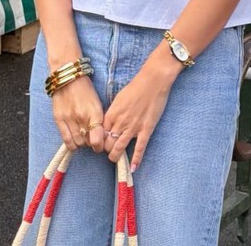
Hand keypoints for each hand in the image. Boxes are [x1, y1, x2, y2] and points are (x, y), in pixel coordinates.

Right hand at [51, 76, 106, 152]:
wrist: (68, 77)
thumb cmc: (85, 89)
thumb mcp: (97, 103)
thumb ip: (99, 120)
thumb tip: (100, 137)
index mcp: (94, 112)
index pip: (98, 139)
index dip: (99, 146)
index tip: (99, 145)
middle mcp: (82, 117)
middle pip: (88, 143)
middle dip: (91, 143)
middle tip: (90, 138)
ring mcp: (69, 118)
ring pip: (77, 143)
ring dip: (81, 143)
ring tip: (82, 137)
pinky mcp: (58, 119)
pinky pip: (66, 139)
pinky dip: (71, 144)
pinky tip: (74, 141)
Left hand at [103, 51, 179, 171]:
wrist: (153, 82)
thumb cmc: (136, 87)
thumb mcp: (118, 98)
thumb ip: (113, 112)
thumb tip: (108, 123)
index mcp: (112, 114)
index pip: (100, 133)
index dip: (98, 140)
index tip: (98, 143)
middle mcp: (120, 122)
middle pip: (108, 143)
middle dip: (106, 150)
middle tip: (107, 151)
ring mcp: (133, 127)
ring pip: (120, 147)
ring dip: (115, 156)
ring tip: (114, 159)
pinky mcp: (146, 129)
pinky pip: (139, 148)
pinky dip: (136, 159)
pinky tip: (133, 168)